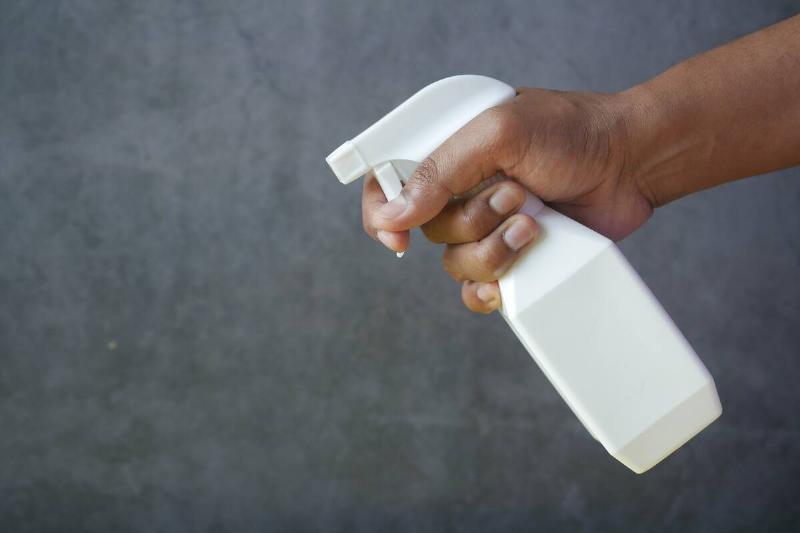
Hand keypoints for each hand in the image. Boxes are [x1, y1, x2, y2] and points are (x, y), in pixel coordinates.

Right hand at [362, 88, 652, 311]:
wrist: (632, 162)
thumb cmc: (571, 133)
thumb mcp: (500, 133)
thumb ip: (442, 170)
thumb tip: (392, 215)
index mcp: (448, 154)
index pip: (389, 186)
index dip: (383, 215)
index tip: (397, 236)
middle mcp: (461, 192)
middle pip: (425, 233)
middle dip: (471, 222)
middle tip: (516, 194)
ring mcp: (487, 227)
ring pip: (455, 265)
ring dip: (494, 250)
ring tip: (535, 222)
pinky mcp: (513, 258)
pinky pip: (478, 291)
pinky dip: (490, 291)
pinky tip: (512, 280)